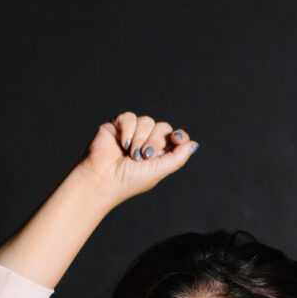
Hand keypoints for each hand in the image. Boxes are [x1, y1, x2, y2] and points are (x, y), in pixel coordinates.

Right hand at [77, 112, 198, 204]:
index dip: (179, 135)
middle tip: (144, 156)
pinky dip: (128, 130)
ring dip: (140, 138)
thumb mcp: (159, 171)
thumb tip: (194, 144)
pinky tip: (123, 143)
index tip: (176, 139)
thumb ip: (178, 157)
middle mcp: (147, 141)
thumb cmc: (129, 180)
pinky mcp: (118, 125)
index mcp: (159, 153)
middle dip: (155, 141)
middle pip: (163, 127)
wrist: (103, 179)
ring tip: (131, 154)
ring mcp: (133, 132)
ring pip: (147, 121)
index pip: (175, 137)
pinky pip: (130, 117)